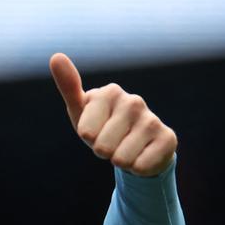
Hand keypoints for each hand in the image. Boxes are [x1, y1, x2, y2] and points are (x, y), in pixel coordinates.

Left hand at [50, 53, 176, 176]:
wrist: (136, 146)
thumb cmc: (102, 127)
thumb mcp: (81, 111)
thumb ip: (69, 86)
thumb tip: (56, 56)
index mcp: (110, 93)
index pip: (86, 132)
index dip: (89, 138)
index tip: (96, 130)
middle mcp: (134, 102)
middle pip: (103, 147)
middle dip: (104, 152)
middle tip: (112, 143)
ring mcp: (152, 119)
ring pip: (122, 158)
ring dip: (121, 161)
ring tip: (125, 149)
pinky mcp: (168, 138)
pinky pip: (141, 166)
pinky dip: (137, 168)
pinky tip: (142, 156)